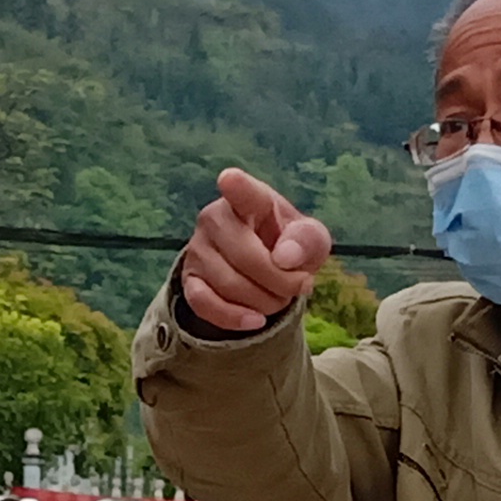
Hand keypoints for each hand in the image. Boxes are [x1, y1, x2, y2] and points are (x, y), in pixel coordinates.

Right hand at [176, 167, 331, 337]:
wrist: (265, 272)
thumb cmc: (289, 246)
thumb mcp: (311, 239)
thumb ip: (307, 241)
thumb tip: (285, 258)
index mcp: (249, 198)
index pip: (241, 190)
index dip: (236, 186)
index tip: (230, 180)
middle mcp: (215, 217)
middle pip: (244, 255)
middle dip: (279, 281)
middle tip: (298, 286)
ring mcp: (198, 249)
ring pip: (228, 284)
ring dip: (263, 301)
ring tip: (280, 300)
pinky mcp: (189, 280)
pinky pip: (205, 304)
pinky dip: (233, 317)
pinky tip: (256, 320)